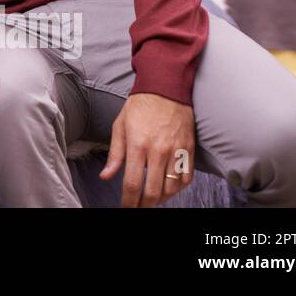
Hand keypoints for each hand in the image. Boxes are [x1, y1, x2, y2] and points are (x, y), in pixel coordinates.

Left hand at [99, 92, 195, 206]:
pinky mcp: (189, 150)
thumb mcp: (120, 126)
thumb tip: (106, 176)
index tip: (126, 207)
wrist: (165, 89)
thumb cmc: (140, 106)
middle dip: (144, 205)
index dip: (128, 201)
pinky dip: (178, 189)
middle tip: (138, 207)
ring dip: (160, 199)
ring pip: (171, 189)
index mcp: (138, 145)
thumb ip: (115, 155)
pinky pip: (186, 179)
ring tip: (152, 198)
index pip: (132, 184)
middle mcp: (158, 151)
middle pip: (153, 191)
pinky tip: (168, 188)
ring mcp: (176, 151)